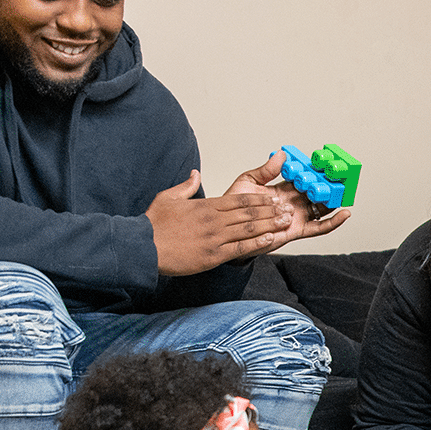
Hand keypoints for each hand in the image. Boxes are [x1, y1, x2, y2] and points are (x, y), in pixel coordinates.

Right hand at [145, 170, 291, 274]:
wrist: (143, 248)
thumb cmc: (154, 225)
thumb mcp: (168, 197)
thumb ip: (186, 186)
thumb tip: (195, 174)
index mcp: (206, 206)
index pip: (239, 200)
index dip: (259, 199)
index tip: (273, 199)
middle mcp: (213, 220)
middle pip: (248, 212)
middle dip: (270, 210)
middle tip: (287, 209)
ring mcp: (214, 238)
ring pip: (248, 229)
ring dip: (269, 224)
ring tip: (285, 222)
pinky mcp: (212, 256)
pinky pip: (239, 248)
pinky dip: (256, 244)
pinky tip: (269, 240)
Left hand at [225, 151, 349, 253]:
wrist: (229, 230)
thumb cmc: (235, 207)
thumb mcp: (248, 182)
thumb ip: (265, 170)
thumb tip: (280, 154)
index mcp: (283, 188)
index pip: (305, 177)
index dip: (316, 170)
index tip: (327, 161)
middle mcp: (293, 202)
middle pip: (318, 191)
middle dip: (330, 183)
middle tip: (341, 174)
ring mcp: (297, 216)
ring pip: (322, 207)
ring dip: (334, 199)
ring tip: (344, 190)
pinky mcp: (297, 230)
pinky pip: (319, 227)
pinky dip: (333, 222)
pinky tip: (343, 214)